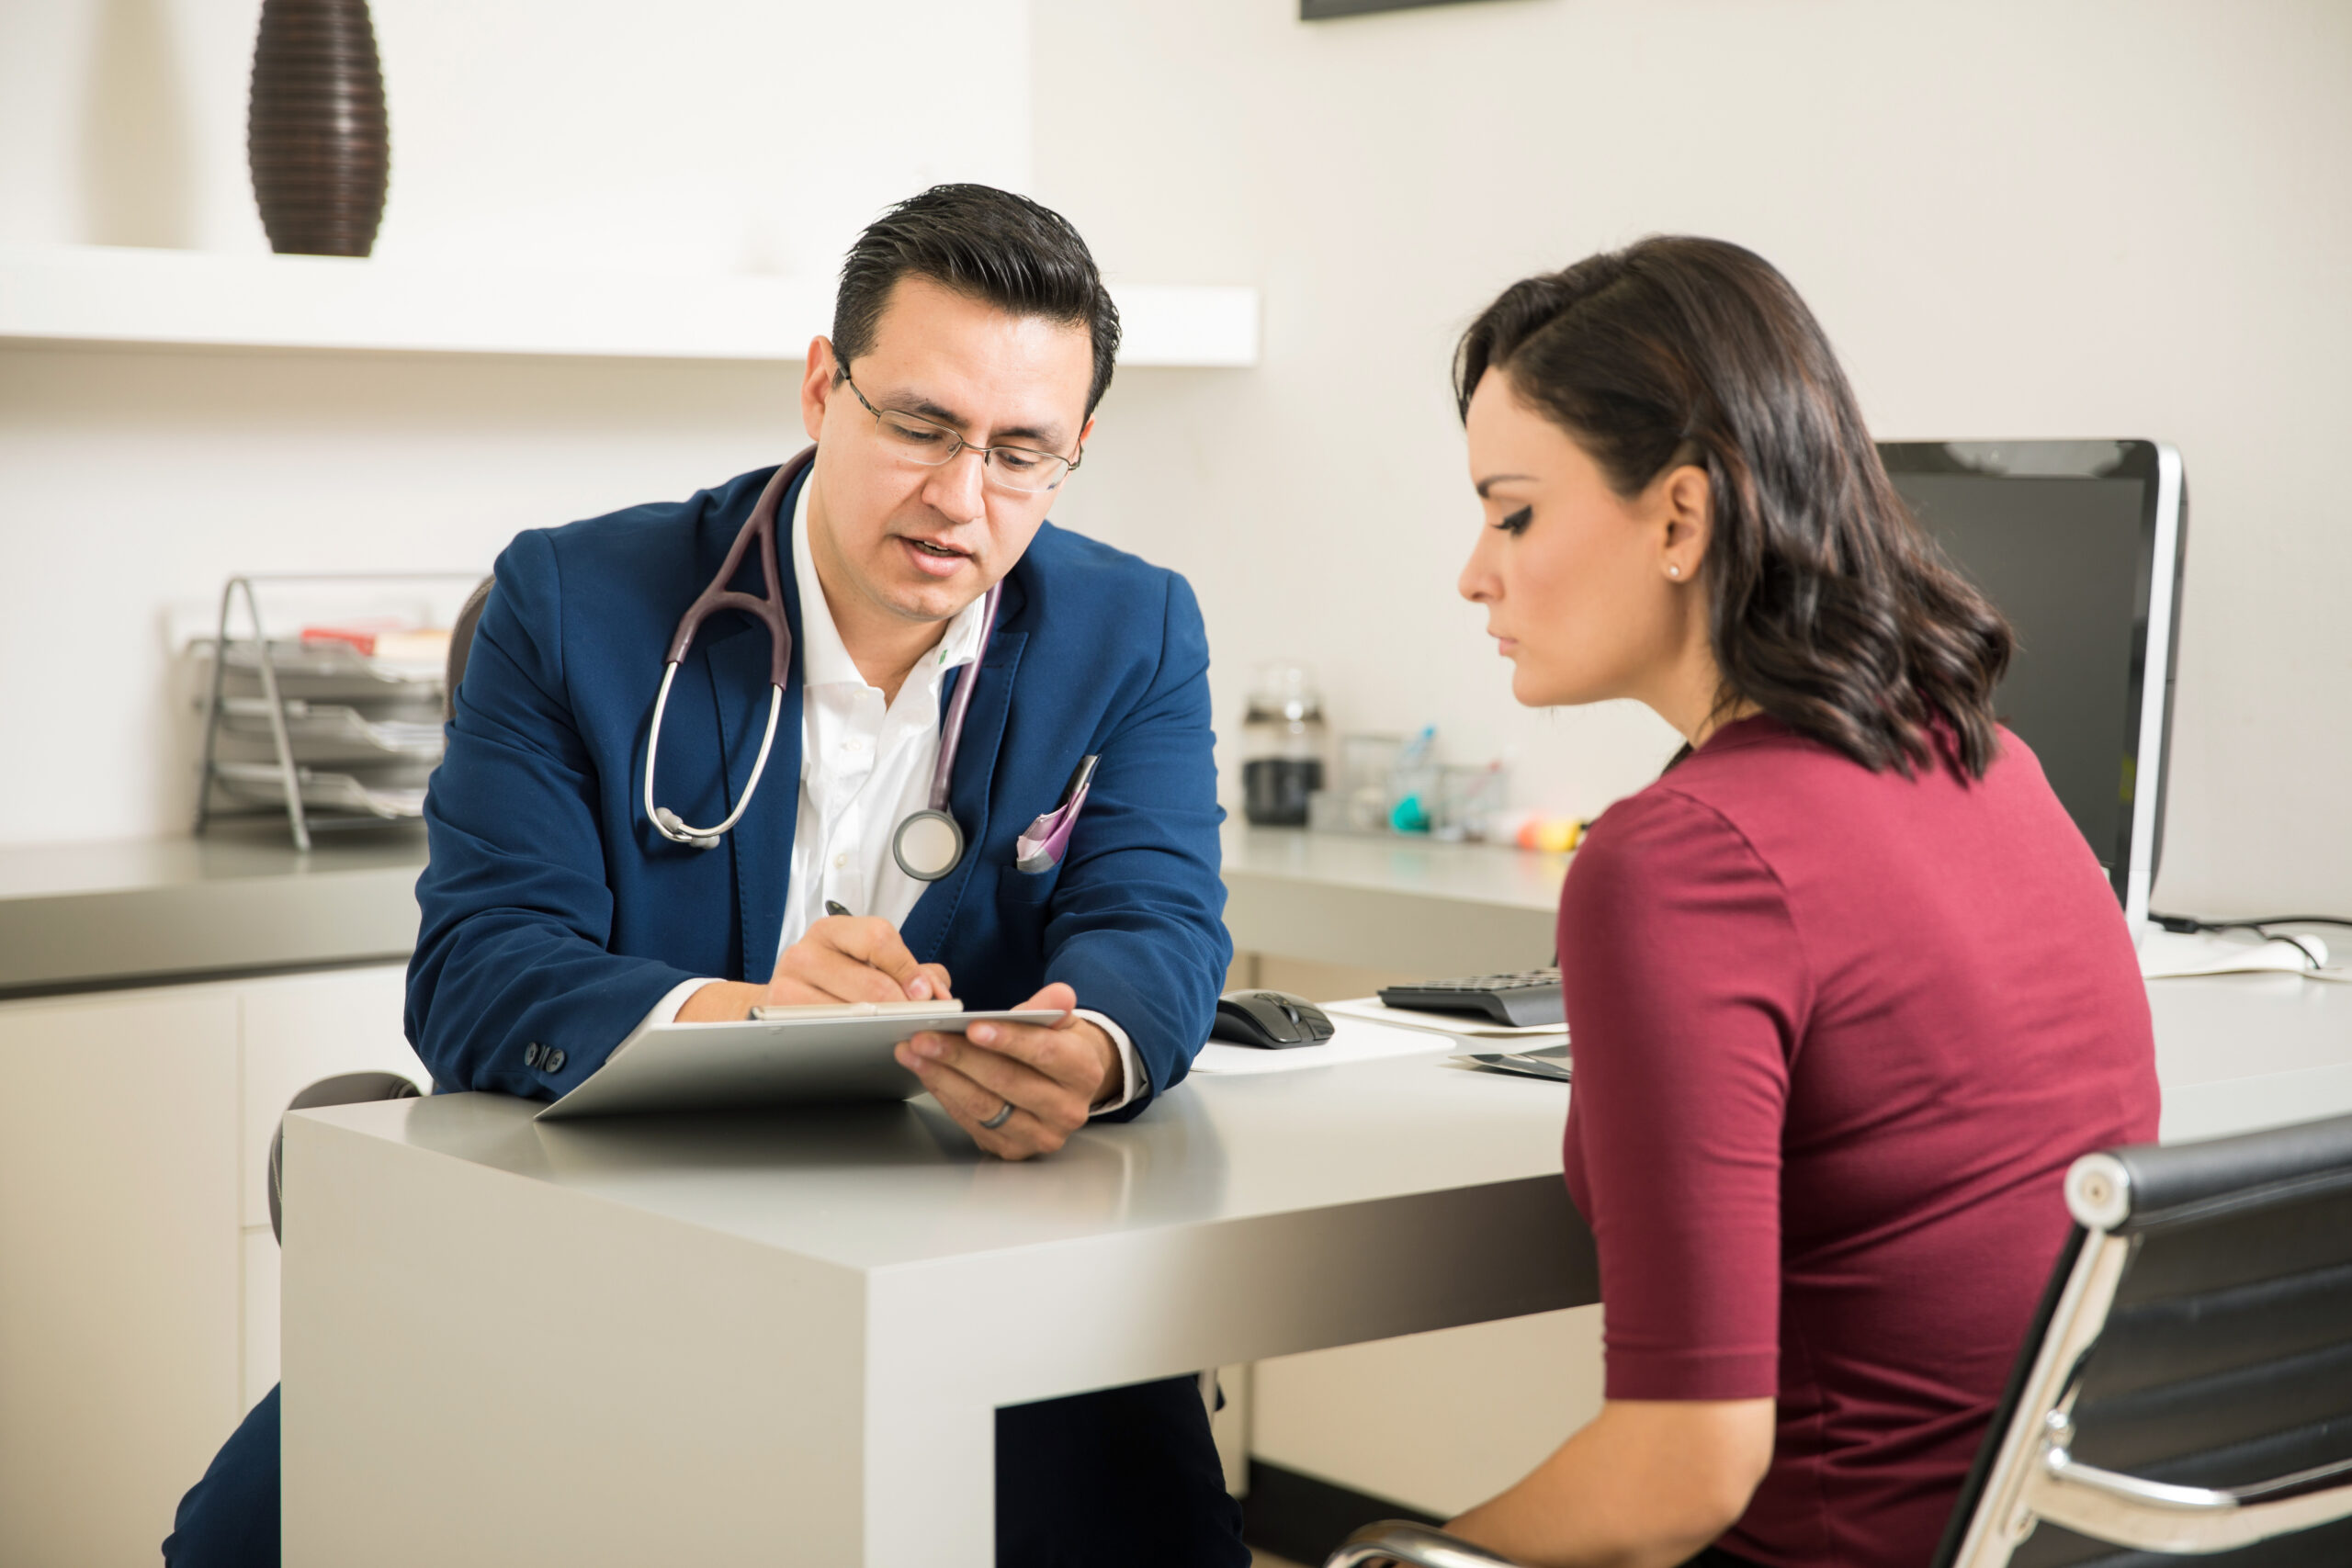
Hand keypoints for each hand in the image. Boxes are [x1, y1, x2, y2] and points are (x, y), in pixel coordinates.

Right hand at [676, 916, 952, 1021]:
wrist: (785, 1000)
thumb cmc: (836, 980)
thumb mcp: (873, 962)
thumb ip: (915, 970)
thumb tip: (938, 991)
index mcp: (834, 930)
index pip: (879, 939)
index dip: (908, 968)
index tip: (925, 993)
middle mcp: (807, 951)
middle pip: (869, 982)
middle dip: (901, 1007)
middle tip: (916, 1019)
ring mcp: (788, 983)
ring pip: (849, 1012)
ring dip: (878, 1026)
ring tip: (892, 1030)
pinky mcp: (780, 1014)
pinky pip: (825, 1030)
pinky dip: (849, 1037)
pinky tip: (861, 1038)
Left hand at [893, 982, 1120, 1159]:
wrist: (1066, 1089)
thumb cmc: (1058, 1049)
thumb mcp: (1062, 1023)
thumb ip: (1052, 1008)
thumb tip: (1060, 995)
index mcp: (1085, 1073)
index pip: (1046, 1054)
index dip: (1009, 1040)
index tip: (973, 1027)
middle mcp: (1067, 1111)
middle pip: (1007, 1081)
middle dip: (960, 1057)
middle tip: (924, 1037)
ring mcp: (1040, 1135)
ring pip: (985, 1106)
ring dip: (943, 1077)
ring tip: (914, 1053)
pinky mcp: (1013, 1149)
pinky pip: (972, 1122)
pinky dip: (946, 1095)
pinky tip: (928, 1073)